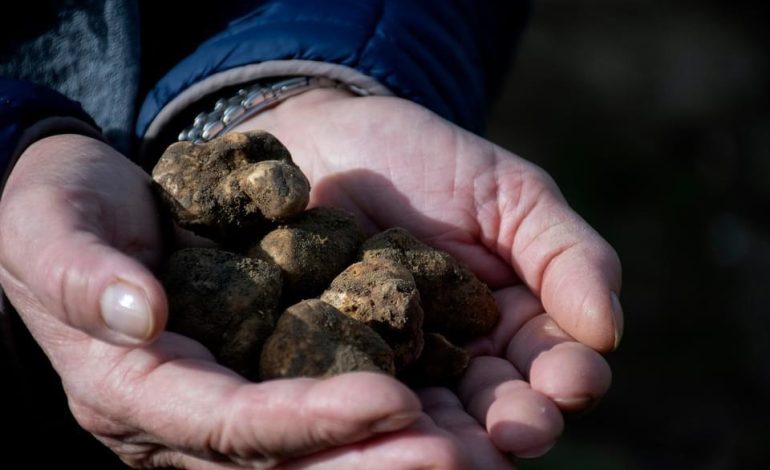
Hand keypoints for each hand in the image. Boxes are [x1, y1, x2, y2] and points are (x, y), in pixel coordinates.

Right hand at [0, 134, 435, 467]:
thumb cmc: (61, 214)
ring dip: (392, 447)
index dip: (309, 421)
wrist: (82, 211)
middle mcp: (185, 417)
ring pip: (313, 446)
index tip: (393, 400)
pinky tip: (448, 403)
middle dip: (372, 457)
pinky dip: (383, 412)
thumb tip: (139, 314)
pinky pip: (323, 403)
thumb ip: (84, 272)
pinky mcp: (257, 374)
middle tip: (461, 453)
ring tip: (475, 444)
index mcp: (134, 389)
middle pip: (286, 458)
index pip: (229, 424)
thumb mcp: (53, 229)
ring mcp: (224, 400)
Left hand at [233, 88, 621, 463]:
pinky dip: (373, 414)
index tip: (570, 380)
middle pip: (498, 408)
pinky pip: (358, 397)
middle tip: (519, 431)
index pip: (555, 364)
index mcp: (516, 324)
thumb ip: (566, 255)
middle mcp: (462, 359)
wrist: (334, 141)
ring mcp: (400, 369)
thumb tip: (610, 329)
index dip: (569, 377)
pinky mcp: (339, 367)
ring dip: (452, 440)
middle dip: (516, 423)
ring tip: (459, 452)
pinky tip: (380, 420)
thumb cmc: (430, 160)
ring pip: (434, 419)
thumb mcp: (512, 195)